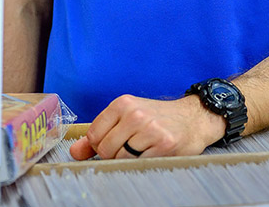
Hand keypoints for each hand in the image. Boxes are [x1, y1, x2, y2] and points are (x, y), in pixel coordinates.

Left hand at [69, 94, 225, 159]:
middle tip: (131, 148)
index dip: (100, 146)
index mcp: (122, 103)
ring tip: (143, 149)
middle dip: (114, 155)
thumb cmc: (156, 119)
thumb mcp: (126, 118)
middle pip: (106, 149)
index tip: (113, 144)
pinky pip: (139, 164)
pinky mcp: (164, 144)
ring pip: (121, 159)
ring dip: (130, 160)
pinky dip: (143, 163)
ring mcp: (150, 128)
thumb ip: (98, 135)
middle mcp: (134, 114)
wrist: (193, 118)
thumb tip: (75, 152)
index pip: (94, 135)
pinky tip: (152, 153)